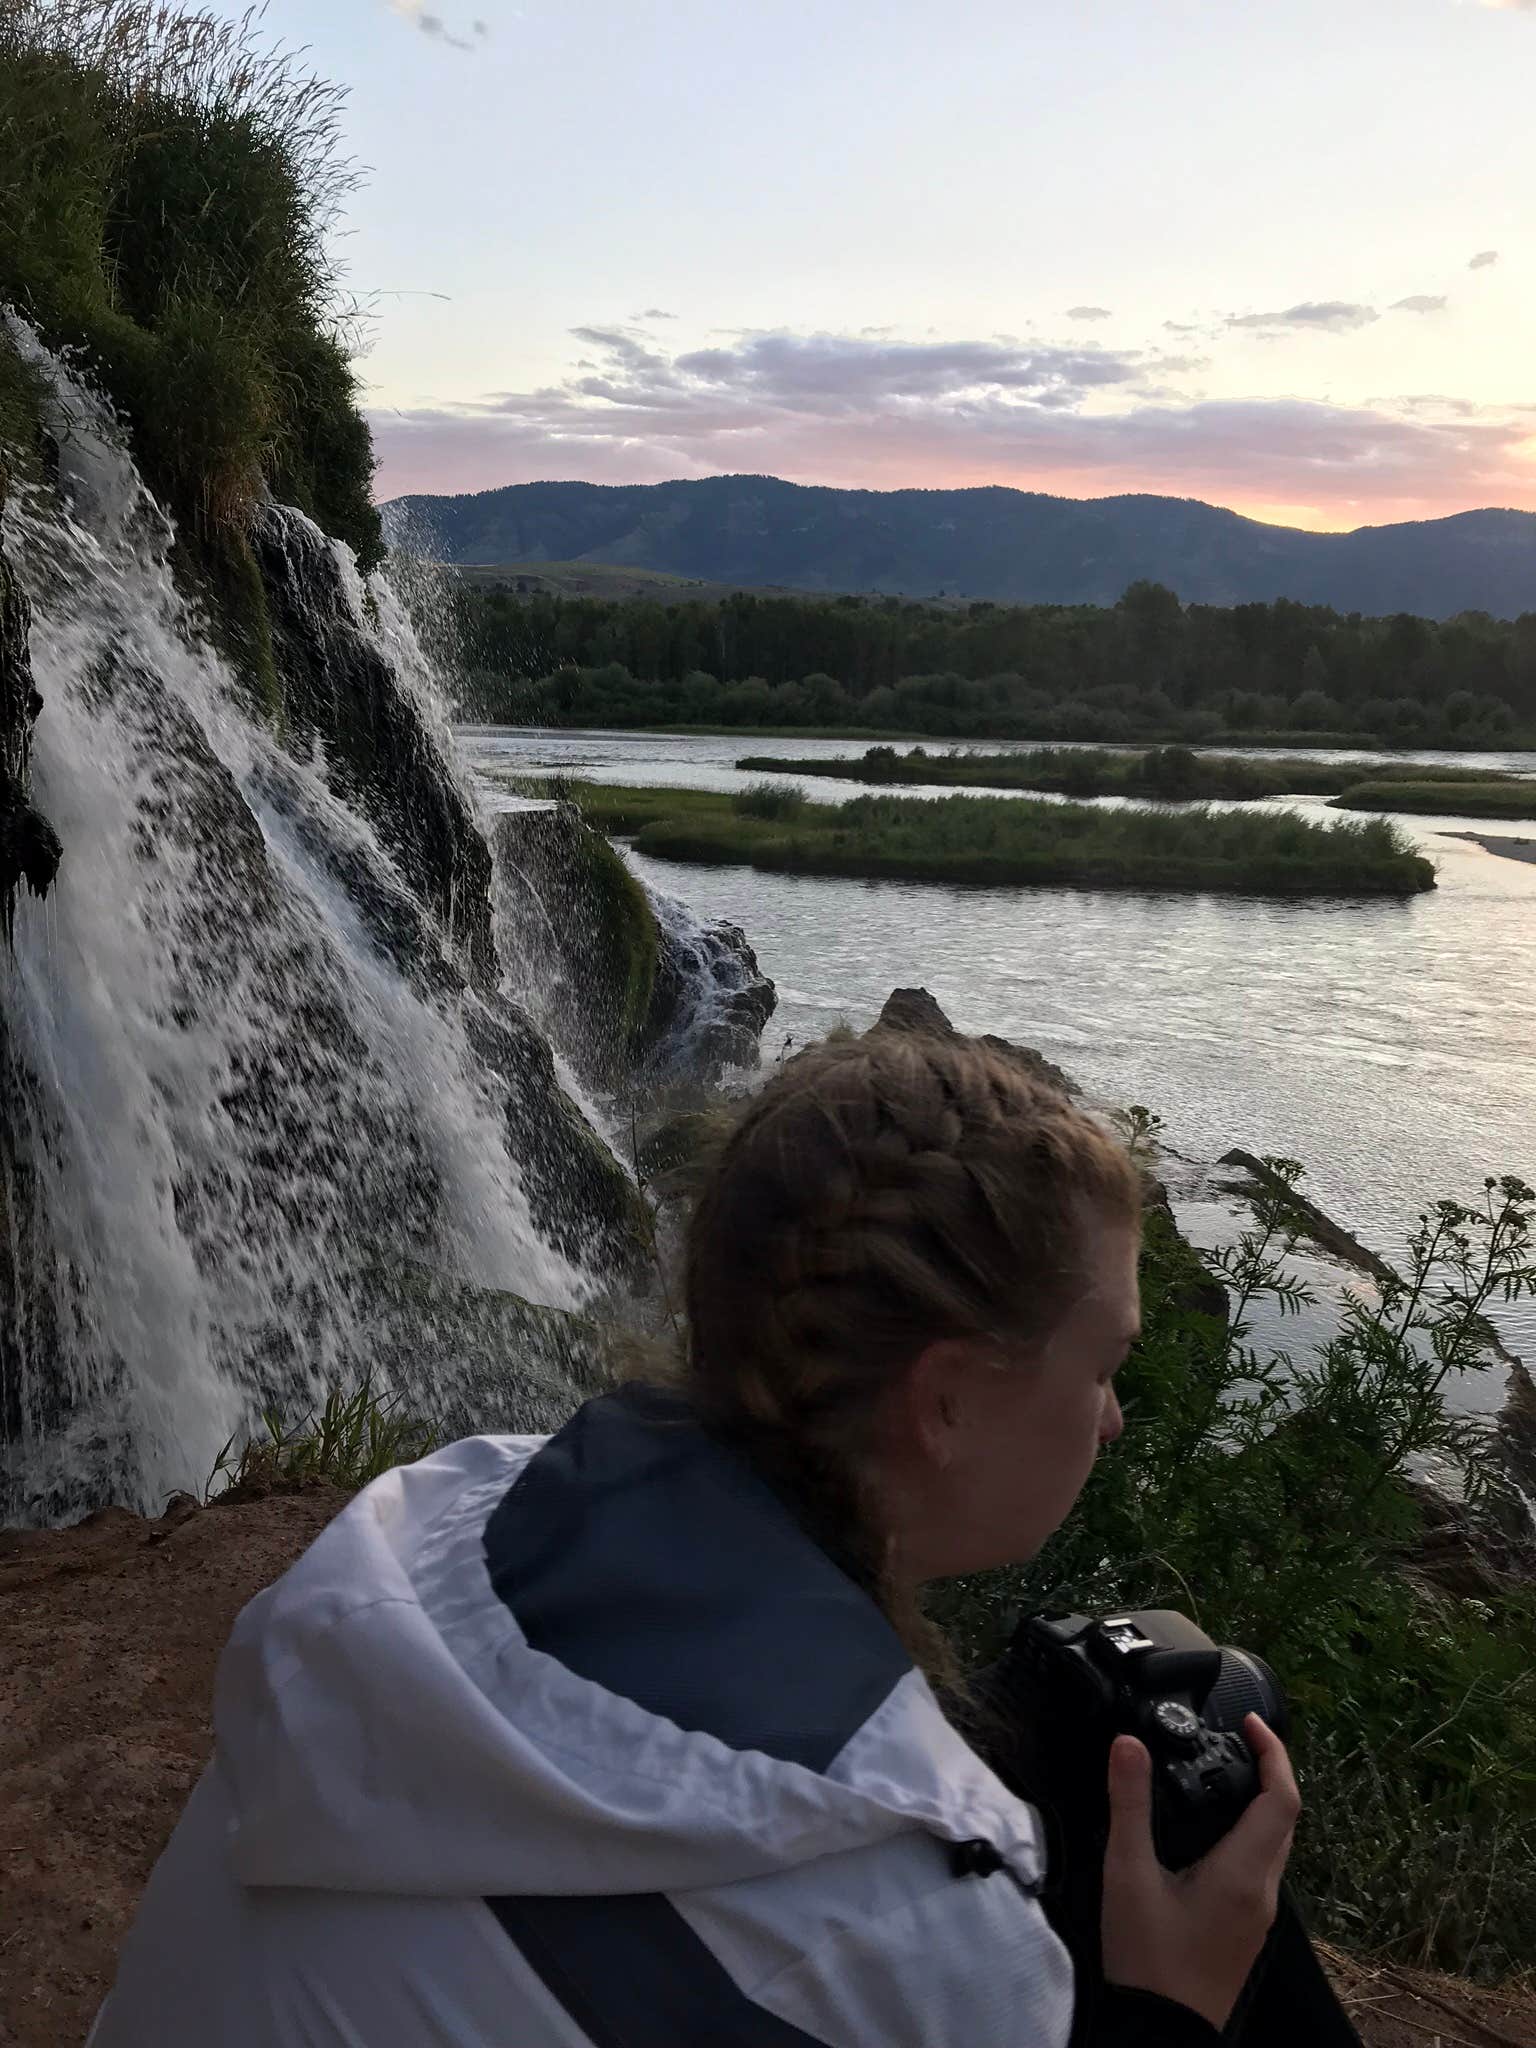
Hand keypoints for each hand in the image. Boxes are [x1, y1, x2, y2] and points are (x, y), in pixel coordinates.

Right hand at [1100, 1714, 1299, 2032]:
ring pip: (1274, 1846)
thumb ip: (1130, 1805)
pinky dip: (1247, 1835)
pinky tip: (1209, 1833)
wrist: (1161, 2035)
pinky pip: (1260, 1868)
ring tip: (1220, 1774)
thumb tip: (1128, 1744)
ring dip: (1260, 1804)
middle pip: (1285, 1819)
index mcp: (1244, 1873)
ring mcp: (1258, 1916)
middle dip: (1268, 1771)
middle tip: (1233, 1739)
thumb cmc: (1147, 1961)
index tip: (1248, 1721)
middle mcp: (1263, 1893)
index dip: (1273, 1751)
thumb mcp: (1127, 1875)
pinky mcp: (1245, 1931)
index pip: (1283, 1799)